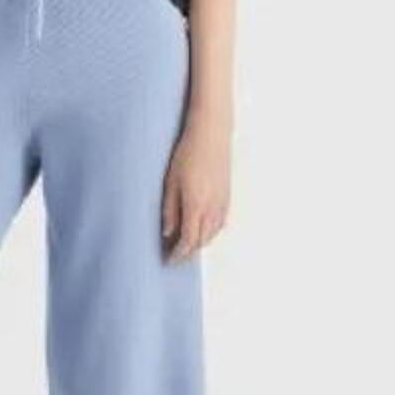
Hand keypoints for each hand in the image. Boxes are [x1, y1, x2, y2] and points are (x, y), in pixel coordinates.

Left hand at [160, 113, 231, 259]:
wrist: (212, 134)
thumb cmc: (188, 153)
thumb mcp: (170, 182)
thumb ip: (169, 210)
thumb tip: (167, 233)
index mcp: (196, 206)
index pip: (187, 241)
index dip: (177, 254)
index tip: (168, 259)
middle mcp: (212, 209)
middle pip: (201, 241)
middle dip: (188, 253)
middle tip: (174, 256)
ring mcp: (223, 203)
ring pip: (212, 234)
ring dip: (199, 243)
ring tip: (186, 246)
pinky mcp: (228, 196)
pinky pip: (220, 224)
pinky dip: (210, 233)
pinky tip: (202, 230)